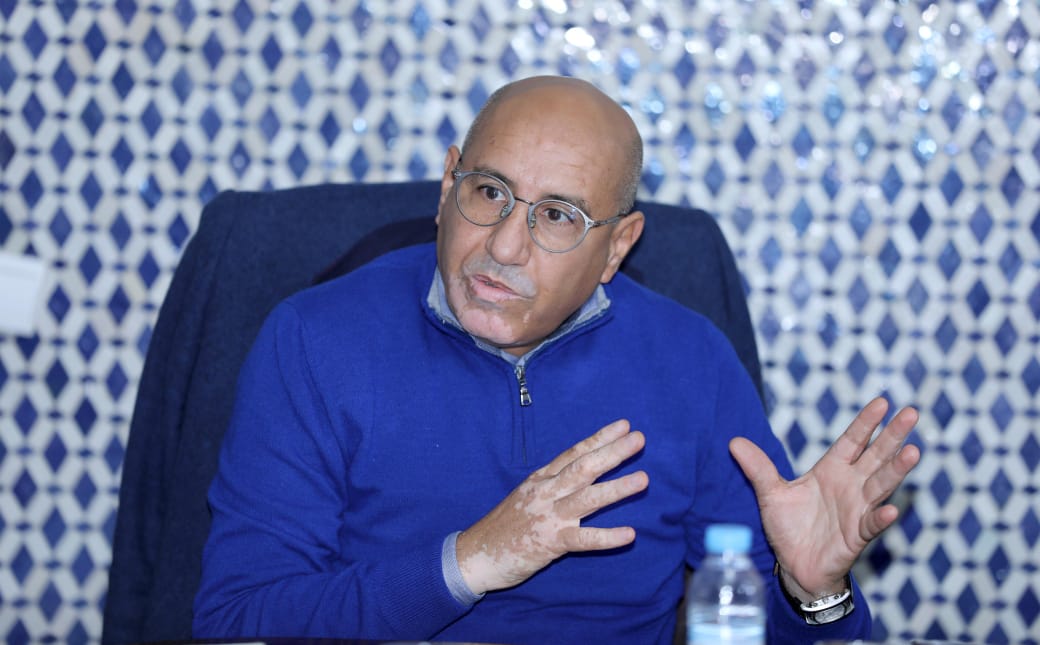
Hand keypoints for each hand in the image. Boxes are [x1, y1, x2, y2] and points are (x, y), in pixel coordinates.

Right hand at [456, 419, 648, 593]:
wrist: (475, 554)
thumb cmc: (504, 525)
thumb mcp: (526, 495)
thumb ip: (552, 484)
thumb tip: (583, 473)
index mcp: (541, 479)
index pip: (574, 453)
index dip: (600, 438)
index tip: (623, 425)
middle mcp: (546, 492)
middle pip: (584, 468)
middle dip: (613, 452)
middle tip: (639, 439)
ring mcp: (549, 517)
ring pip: (589, 498)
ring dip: (618, 488)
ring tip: (644, 479)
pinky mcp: (551, 543)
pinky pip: (584, 539)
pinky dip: (608, 537)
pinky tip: (630, 534)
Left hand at [729, 397, 920, 600]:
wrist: (795, 566)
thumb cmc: (789, 527)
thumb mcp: (771, 494)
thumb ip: (758, 468)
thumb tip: (733, 442)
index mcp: (831, 470)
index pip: (852, 440)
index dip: (866, 422)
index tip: (882, 402)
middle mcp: (850, 485)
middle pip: (875, 455)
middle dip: (893, 435)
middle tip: (912, 413)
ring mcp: (857, 509)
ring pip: (881, 485)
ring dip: (897, 469)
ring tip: (913, 452)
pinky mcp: (857, 535)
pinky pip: (871, 525)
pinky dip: (881, 518)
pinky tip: (891, 510)